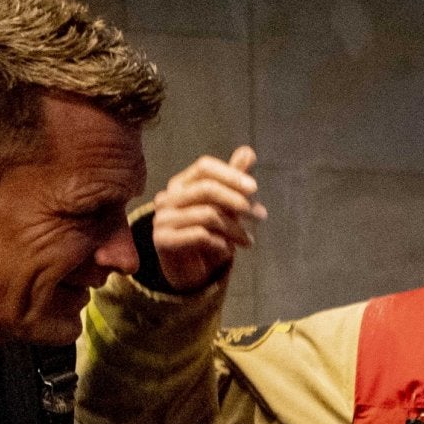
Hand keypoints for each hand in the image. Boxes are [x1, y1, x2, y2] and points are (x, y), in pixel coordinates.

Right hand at [150, 145, 267, 291]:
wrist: (190, 272)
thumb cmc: (210, 235)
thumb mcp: (226, 207)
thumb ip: (234, 181)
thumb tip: (248, 151)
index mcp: (181, 184)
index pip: (204, 167)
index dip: (231, 174)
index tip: (255, 188)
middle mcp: (168, 197)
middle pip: (206, 188)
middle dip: (237, 201)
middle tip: (261, 216)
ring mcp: (162, 218)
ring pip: (207, 214)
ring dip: (235, 228)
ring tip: (248, 241)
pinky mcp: (163, 240)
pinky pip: (199, 236)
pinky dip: (220, 243)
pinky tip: (228, 250)